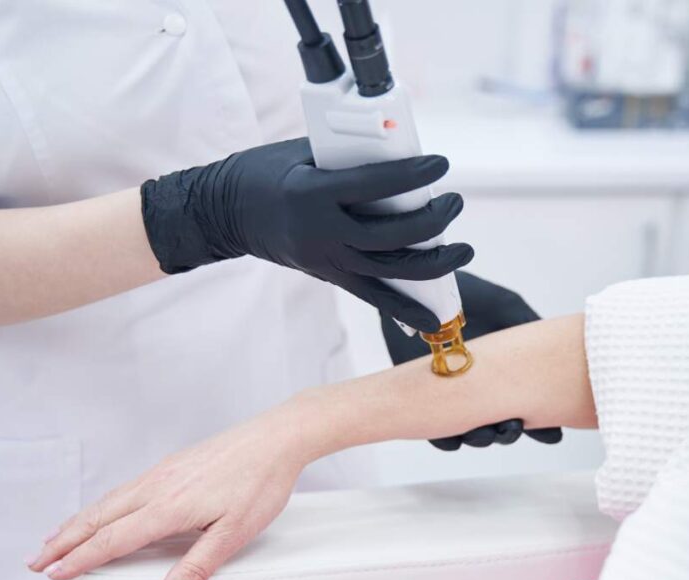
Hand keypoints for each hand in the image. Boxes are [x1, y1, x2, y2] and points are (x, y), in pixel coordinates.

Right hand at [26, 410, 308, 579]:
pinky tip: (104, 509)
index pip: (113, 539)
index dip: (81, 559)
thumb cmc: (261, 483)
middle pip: (99, 517)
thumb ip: (198, 568)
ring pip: (110, 499)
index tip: (54, 575)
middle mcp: (158, 486)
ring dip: (79, 520)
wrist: (277, 436)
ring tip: (55, 537)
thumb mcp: (235, 533)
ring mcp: (164, 471)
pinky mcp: (174, 463)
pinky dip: (103, 503)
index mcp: (169, 508)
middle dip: (64, 541)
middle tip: (34, 561)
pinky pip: (126, 487)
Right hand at [141, 137, 472, 332]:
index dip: (412, 175)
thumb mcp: (304, 153)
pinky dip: (407, 309)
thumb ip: (350, 156)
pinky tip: (435, 316)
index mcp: (312, 194)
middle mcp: (322, 234)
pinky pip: (375, 298)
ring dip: (434, 264)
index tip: (440, 163)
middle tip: (453, 202)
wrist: (225, 214)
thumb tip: (404, 156)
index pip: (373, 186)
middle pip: (391, 237)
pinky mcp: (330, 277)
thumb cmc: (265, 172)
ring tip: (463, 250)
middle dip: (433, 221)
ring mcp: (327, 261)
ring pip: (390, 271)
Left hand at [381, 271, 563, 449]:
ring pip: (471, 431)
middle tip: (514, 427)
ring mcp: (454, 393)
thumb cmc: (465, 295)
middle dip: (510, 432)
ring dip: (482, 437)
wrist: (423, 289)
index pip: (527, 403)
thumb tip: (559, 352)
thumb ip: (530, 330)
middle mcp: (481, 385)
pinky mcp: (424, 395)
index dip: (542, 424)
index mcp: (505, 370)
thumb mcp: (505, 307)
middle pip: (501, 423)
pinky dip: (447, 438)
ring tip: (489, 432)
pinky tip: (458, 436)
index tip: (553, 434)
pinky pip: (436, 428)